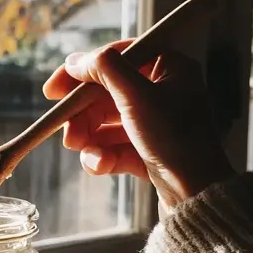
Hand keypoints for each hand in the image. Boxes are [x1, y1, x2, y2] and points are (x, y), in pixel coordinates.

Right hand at [42, 40, 234, 212]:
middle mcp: (163, 92)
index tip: (54, 89)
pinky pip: (115, 147)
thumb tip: (75, 60)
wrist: (198, 194)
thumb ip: (105, 70)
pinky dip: (104, 156)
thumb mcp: (137, 97)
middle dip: (83, 116)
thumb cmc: (175, 139)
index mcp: (169, 69)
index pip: (117, 57)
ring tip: (81, 151)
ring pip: (106, 124)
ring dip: (90, 138)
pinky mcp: (148, 152)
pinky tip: (100, 166)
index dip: (83, 71)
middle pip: (106, 95)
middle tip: (67, 133)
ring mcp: (155, 124)